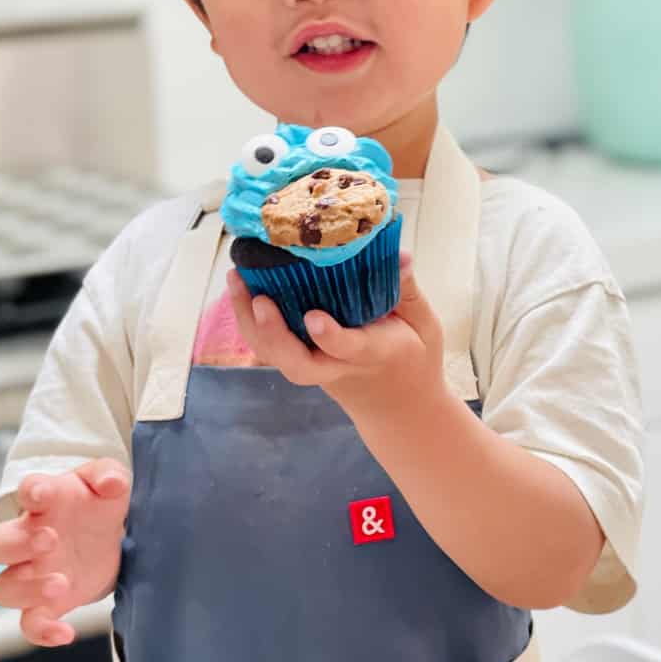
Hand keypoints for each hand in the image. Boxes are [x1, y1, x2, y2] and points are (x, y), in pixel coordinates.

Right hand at [0, 458, 130, 646]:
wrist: (112, 539)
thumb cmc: (100, 504)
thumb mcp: (110, 481)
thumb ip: (109, 474)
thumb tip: (111, 483)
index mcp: (46, 501)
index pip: (27, 490)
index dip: (30, 491)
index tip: (42, 493)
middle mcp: (30, 538)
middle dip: (17, 544)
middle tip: (51, 540)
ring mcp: (33, 573)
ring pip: (4, 588)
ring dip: (26, 589)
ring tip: (60, 583)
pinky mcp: (47, 603)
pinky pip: (29, 624)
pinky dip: (41, 632)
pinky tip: (65, 633)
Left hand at [227, 252, 446, 418]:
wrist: (398, 408)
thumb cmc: (413, 359)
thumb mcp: (424, 325)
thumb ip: (409, 291)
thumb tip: (398, 253)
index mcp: (375, 355)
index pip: (349, 350)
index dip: (330, 337)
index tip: (314, 317)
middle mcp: (339, 366)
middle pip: (299, 365)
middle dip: (274, 335)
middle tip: (259, 299)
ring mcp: (317, 368)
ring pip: (277, 357)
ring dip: (250, 322)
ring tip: (236, 277)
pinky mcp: (302, 361)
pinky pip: (271, 346)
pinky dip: (250, 319)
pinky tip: (241, 285)